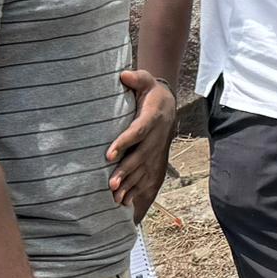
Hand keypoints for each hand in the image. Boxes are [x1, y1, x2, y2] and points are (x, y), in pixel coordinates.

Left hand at [106, 71, 174, 221]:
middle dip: (126, 171)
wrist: (168, 104)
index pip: (137, 132)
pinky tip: (125, 202)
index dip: (124, 143)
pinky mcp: (156, 159)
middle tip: (111, 183)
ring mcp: (157, 150)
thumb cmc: (151, 92)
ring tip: (116, 197)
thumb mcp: (146, 80)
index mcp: (152, 118)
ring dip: (130, 184)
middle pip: (141, 156)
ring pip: (144, 170)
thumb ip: (136, 78)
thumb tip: (124, 75)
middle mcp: (156, 137)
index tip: (108, 155)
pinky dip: (137, 190)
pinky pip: (148, 177)